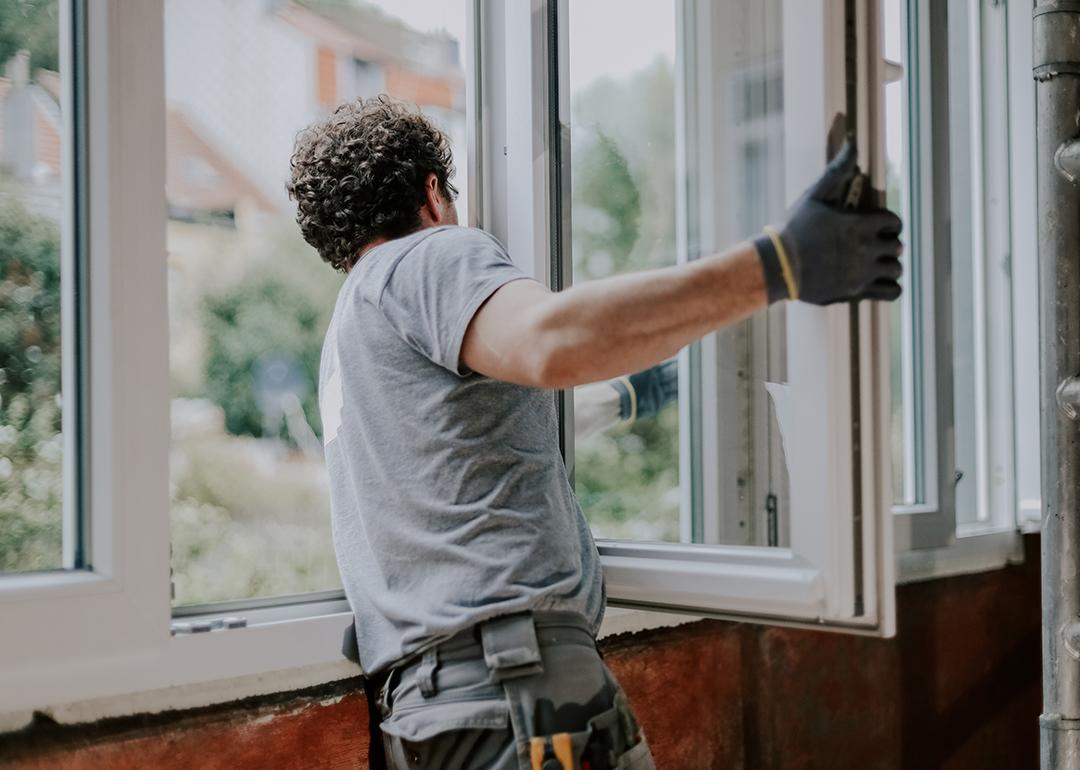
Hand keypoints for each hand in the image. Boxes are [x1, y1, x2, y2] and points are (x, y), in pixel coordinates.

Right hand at [754, 142, 903, 304]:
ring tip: (876, 264)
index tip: (878, 226)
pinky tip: (878, 282)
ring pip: (896, 270)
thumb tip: (853, 142)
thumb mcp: (814, 195)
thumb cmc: (793, 229)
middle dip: (888, 244)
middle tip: (874, 245)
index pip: (894, 222)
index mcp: (861, 225)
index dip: (889, 223)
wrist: (777, 265)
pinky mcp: (856, 292)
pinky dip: (891, 287)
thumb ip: (837, 170)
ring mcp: (863, 273)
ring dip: (890, 265)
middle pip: (897, 246)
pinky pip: (892, 292)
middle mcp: (867, 249)